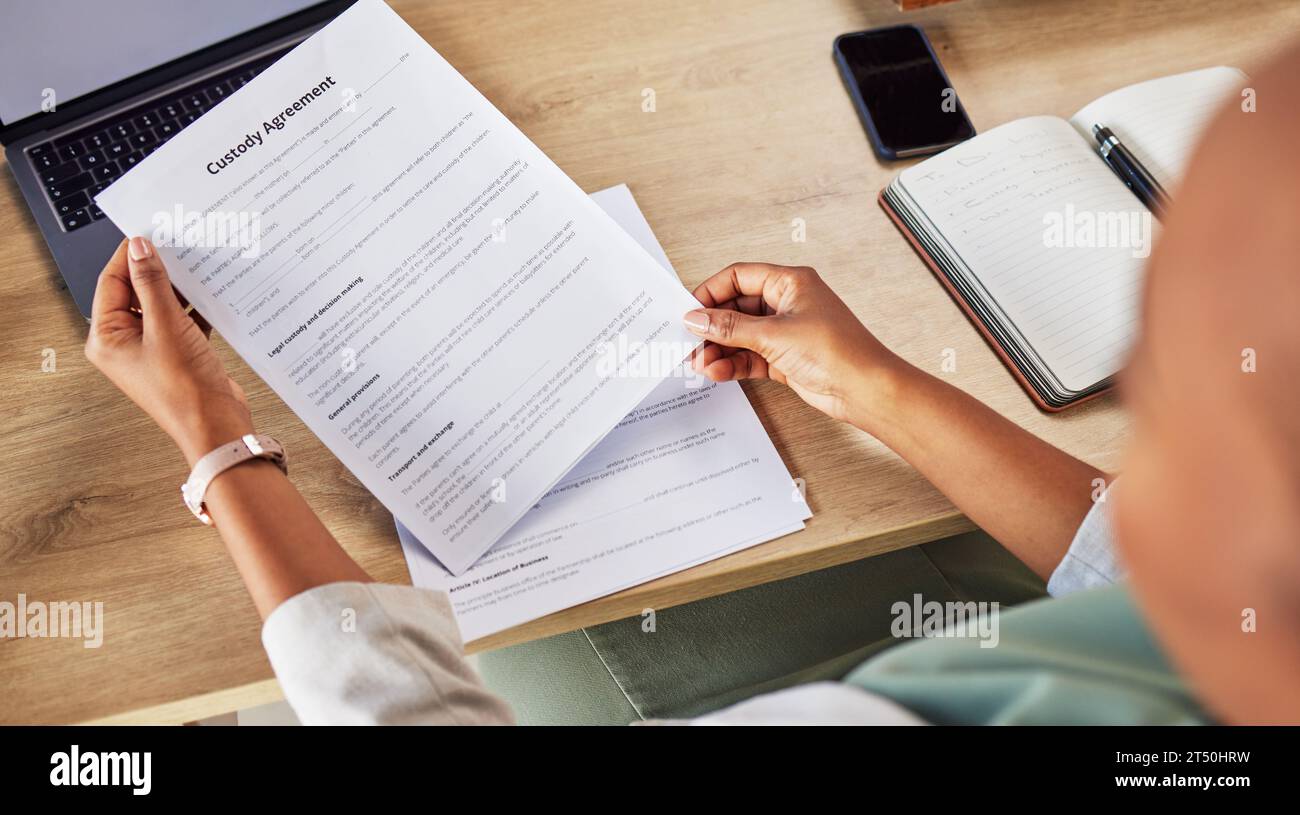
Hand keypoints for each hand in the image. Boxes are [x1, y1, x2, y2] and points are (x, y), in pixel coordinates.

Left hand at [85, 237, 252, 466]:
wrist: (216, 425)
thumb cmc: (185, 390)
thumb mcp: (166, 327)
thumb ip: (152, 283)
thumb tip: (139, 248)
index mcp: (107, 338)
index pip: (111, 283)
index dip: (129, 257)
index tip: (150, 234)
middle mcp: (125, 343)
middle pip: (135, 291)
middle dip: (157, 271)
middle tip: (177, 247)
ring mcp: (152, 348)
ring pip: (161, 305)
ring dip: (179, 290)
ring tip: (197, 270)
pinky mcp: (177, 353)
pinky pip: (181, 320)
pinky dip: (195, 308)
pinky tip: (210, 297)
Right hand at [683, 262, 903, 426]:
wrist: (864, 390)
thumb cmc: (837, 351)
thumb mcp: (774, 334)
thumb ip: (730, 327)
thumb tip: (697, 318)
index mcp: (789, 282)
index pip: (739, 277)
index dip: (711, 292)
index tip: (689, 310)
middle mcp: (787, 303)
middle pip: (736, 307)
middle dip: (712, 326)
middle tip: (690, 342)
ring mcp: (785, 331)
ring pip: (740, 335)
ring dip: (719, 349)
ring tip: (700, 363)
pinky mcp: (784, 357)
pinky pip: (749, 356)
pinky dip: (732, 363)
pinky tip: (718, 372)